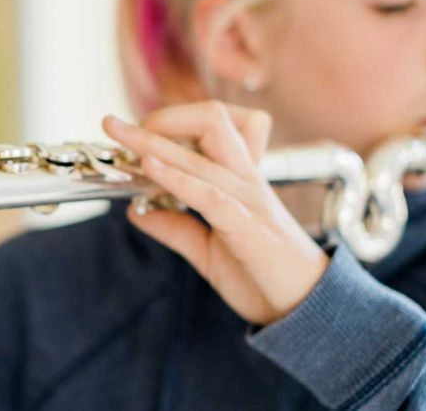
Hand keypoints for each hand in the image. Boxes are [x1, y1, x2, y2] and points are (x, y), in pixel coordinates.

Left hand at [102, 101, 328, 325]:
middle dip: (161, 116)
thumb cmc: (262, 275)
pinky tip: (150, 169)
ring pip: (204, 153)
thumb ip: (176, 228)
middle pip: (213, 119)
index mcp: (239, 179)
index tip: (135, 135)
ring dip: (155, 142)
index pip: (214, 125)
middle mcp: (246, 179)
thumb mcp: (207, 250)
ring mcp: (249, 200)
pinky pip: (211, 194)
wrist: (306, 309)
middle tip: (118, 127)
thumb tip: (135, 210)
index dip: (172, 121)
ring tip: (120, 135)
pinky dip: (177, 178)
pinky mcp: (248, 228)